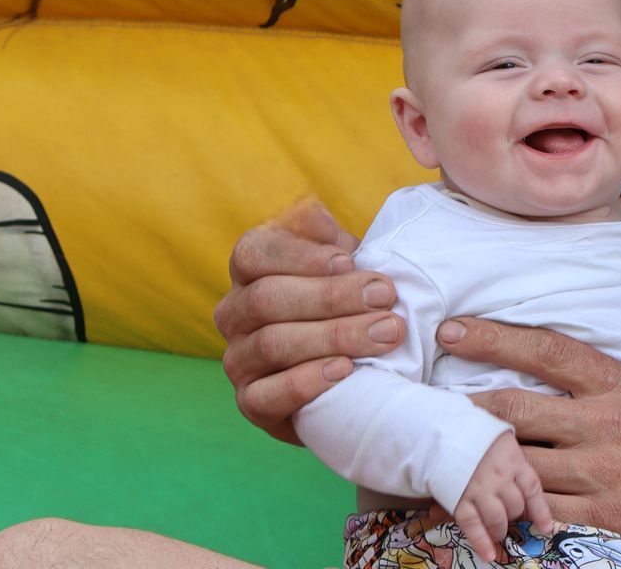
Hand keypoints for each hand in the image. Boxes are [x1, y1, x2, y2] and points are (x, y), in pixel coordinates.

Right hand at [213, 198, 403, 444]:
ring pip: (271, 343)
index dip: (300, 255)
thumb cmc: (349, 304)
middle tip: (386, 297)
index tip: (349, 260)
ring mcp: (238, 359)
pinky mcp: (250, 402)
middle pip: (267, 297)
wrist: (352, 373)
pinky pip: (265, 395)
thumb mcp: (346, 266)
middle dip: (331, 296)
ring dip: (333, 336)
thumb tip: (318, 217)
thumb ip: (333, 241)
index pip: (253, 252)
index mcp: (250, 271)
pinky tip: (346, 371)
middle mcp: (234, 312)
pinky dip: (307, 382)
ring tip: (384, 333)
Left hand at [446, 305, 620, 568]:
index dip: (496, 338)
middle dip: (468, 403)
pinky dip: (506, 506)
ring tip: (445, 450)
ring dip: (480, 458)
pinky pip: (535, 511)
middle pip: (515, 408)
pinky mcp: (594, 521)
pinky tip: (481, 501)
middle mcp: (604, 427)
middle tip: (431, 397)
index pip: (549, 351)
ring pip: (517, 462)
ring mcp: (597, 477)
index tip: (455, 330)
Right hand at [453, 432, 555, 561]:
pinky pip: (472, 525)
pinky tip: (489, 554)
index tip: (546, 528)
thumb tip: (526, 497)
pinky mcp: (459, 498)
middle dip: (515, 518)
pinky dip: (481, 542)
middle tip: (510, 520)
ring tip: (498, 534)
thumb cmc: (478, 440)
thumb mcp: (504, 445)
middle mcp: (499, 477)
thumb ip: (514, 467)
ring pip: (497, 519)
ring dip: (500, 531)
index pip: (532, 489)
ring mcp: (479, 489)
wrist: (444, 431)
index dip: (541, 511)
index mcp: (513, 460)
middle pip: (516, 507)